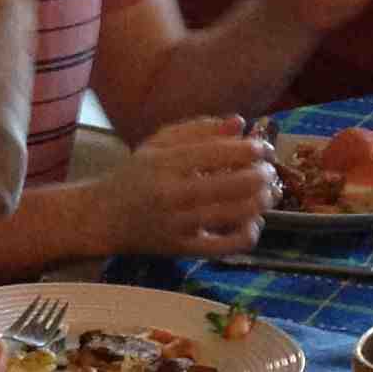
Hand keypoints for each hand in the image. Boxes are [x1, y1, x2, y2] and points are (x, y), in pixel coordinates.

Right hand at [96, 115, 275, 257]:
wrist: (102, 217)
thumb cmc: (134, 176)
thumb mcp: (158, 144)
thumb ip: (198, 130)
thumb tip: (240, 122)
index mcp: (165, 162)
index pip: (220, 152)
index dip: (252, 149)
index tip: (263, 149)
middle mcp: (172, 193)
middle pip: (235, 183)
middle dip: (263, 175)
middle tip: (269, 172)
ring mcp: (178, 223)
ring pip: (237, 213)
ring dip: (263, 201)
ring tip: (268, 194)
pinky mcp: (183, 248)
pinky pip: (227, 245)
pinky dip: (249, 234)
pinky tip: (253, 222)